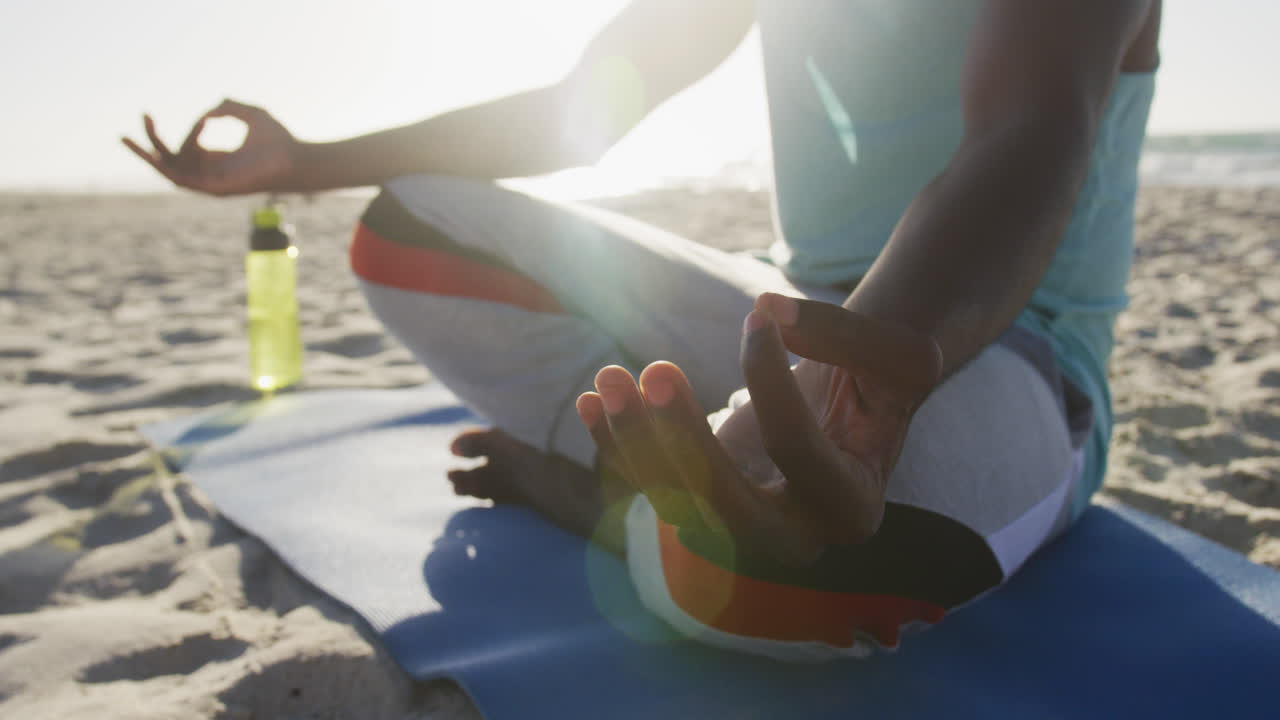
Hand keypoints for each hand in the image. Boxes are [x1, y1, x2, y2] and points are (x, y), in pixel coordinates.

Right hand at [121, 99, 298, 195]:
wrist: (296, 158)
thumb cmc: (279, 140)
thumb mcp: (251, 114)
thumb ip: (229, 107)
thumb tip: (209, 111)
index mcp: (219, 159)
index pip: (188, 148)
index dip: (190, 130)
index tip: (206, 117)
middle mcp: (212, 172)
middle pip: (171, 160)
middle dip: (151, 140)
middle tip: (141, 117)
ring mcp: (211, 182)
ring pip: (169, 172)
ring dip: (147, 156)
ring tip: (126, 138)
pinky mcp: (214, 189)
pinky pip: (182, 180)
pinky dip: (169, 164)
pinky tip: (159, 151)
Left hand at [576, 293, 941, 565]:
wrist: (858, 400)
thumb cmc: (883, 377)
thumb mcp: (896, 352)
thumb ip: (843, 334)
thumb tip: (767, 312)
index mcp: (852, 510)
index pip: (798, 450)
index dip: (771, 380)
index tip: (757, 314)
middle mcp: (795, 539)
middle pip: (727, 511)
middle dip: (683, 445)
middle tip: (655, 372)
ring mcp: (743, 532)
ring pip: (676, 505)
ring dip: (637, 442)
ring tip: (610, 378)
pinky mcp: (704, 507)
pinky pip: (653, 489)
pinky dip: (618, 447)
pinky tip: (592, 399)